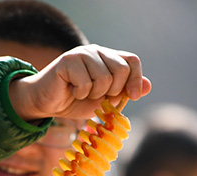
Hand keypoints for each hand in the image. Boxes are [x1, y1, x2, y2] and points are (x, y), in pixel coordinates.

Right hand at [9, 44, 151, 121]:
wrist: (47, 103)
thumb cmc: (75, 101)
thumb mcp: (104, 100)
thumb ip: (124, 92)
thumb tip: (149, 86)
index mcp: (108, 58)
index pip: (132, 61)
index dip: (136, 79)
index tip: (133, 96)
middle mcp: (97, 52)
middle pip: (121, 69)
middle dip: (113, 92)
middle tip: (98, 97)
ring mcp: (82, 54)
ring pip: (104, 78)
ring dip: (93, 95)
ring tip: (81, 93)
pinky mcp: (68, 60)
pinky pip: (86, 82)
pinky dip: (79, 94)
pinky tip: (70, 91)